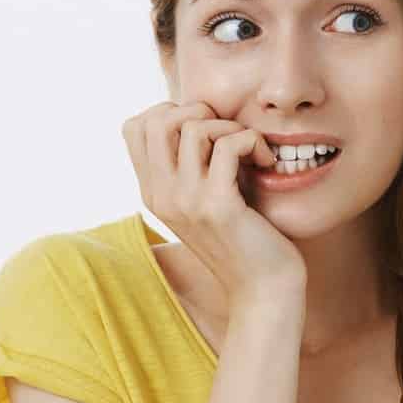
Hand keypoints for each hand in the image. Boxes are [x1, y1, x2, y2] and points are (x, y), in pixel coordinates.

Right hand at [121, 100, 306, 312]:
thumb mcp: (207, 200)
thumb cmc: (246, 240)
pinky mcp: (218, 207)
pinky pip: (228, 146)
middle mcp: (161, 196)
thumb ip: (193, 167)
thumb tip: (201, 119)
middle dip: (199, 111)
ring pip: (194, 127)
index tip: (208, 132)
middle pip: (156, 119)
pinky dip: (252, 142)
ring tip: (252, 151)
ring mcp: (186, 202)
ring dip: (232, 128)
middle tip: (229, 134)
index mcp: (153, 192)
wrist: (264, 291)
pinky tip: (266, 162)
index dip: (172, 113)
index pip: (135, 126)